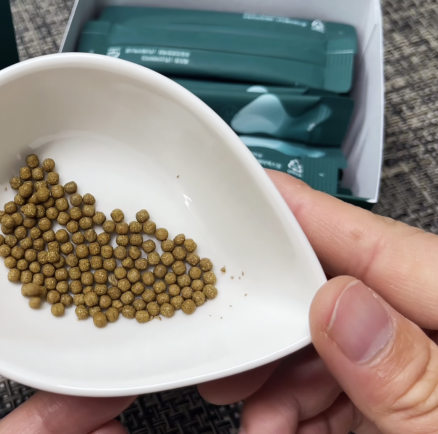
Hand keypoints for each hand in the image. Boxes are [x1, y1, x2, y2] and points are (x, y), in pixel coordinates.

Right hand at [198, 171, 437, 432]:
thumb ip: (411, 378)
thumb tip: (344, 308)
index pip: (385, 248)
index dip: (314, 217)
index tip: (257, 196)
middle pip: (344, 299)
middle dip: (279, 333)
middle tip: (231, 354)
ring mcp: (422, 369)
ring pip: (330, 350)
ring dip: (282, 387)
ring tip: (259, 423)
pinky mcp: (405, 400)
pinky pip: (338, 389)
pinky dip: (298, 411)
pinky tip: (278, 428)